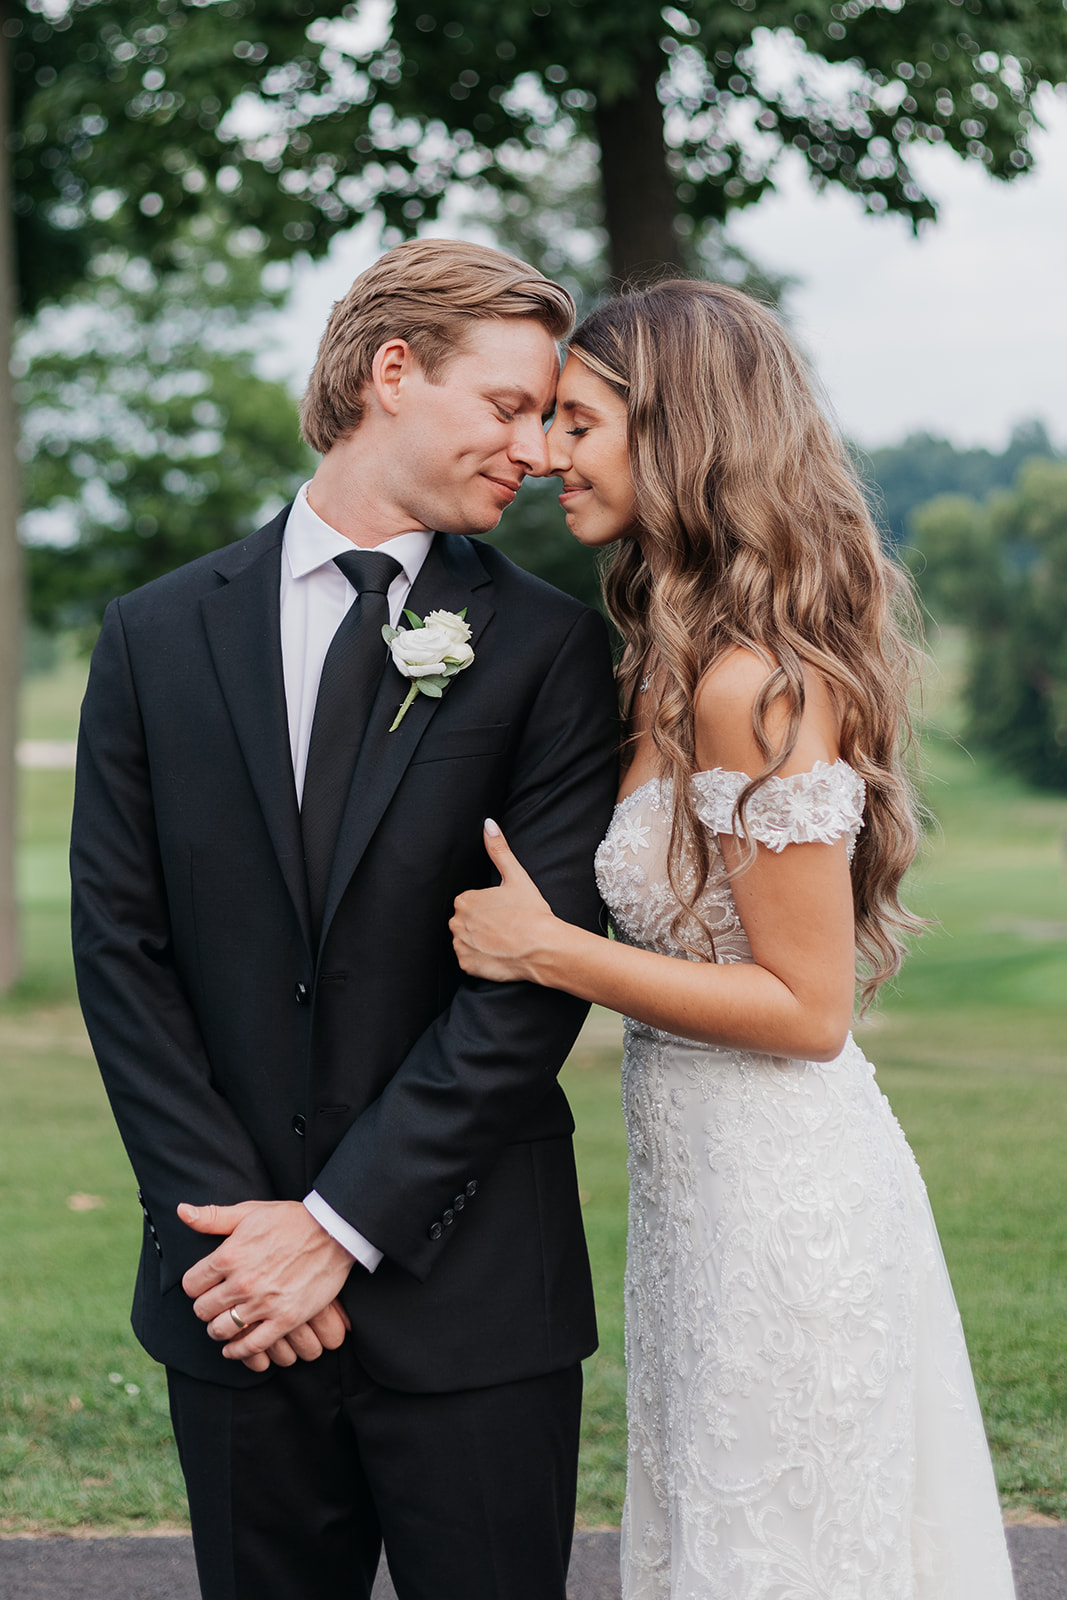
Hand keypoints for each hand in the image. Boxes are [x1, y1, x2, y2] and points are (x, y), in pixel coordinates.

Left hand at [178, 1200, 354, 1364]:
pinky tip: (235, 1347)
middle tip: (215, 1305)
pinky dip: (238, 1351)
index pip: (190, 1285)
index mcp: (230, 1255)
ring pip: (221, 1330)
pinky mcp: (285, 1319)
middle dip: (205, 1308)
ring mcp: (264, 1303)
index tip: (204, 1286)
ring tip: (225, 1323)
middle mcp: (242, 1282)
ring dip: (219, 1329)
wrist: (334, 1232)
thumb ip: (213, 1216)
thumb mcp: (250, 1211)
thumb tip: (182, 1211)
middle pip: (202, 1310)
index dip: (195, 1286)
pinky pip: (251, 1347)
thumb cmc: (291, 1220)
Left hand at [450, 819, 557, 982]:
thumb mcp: (516, 876)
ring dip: (479, 942)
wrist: (542, 948)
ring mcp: (460, 946)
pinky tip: (498, 955)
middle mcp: (456, 923)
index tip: (504, 912)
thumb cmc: (531, 913)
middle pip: (465, 922)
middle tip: (505, 927)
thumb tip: (488, 825)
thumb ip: (498, 850)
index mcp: (464, 900)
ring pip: (466, 941)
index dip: (488, 908)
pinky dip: (481, 960)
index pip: (470, 903)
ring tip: (503, 942)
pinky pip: (469, 961)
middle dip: (481, 924)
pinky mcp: (467, 966)